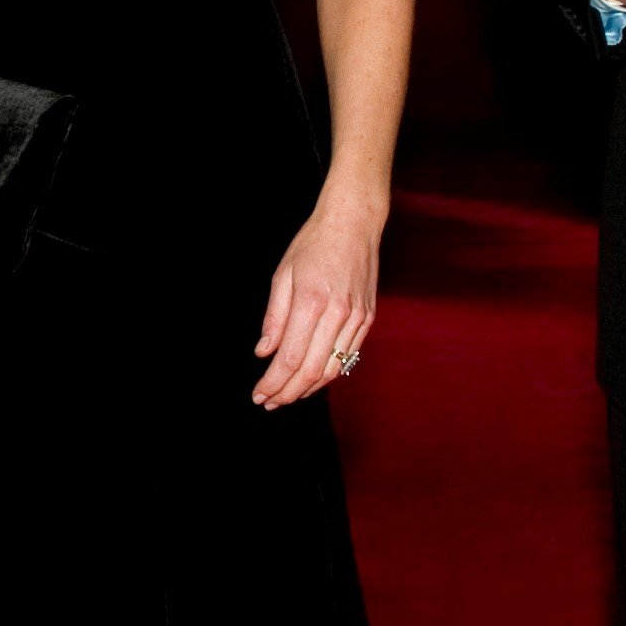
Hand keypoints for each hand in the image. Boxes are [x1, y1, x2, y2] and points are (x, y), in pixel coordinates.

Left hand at [253, 188, 380, 409]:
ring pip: (332, 369)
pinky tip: (311, 379)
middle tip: (269, 403)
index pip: (289, 358)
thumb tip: (264, 353)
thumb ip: (274, 317)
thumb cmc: (314, 244)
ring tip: (287, 396)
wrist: (354, 223)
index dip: (273, 382)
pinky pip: (348, 356)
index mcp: (311, 302)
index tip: (258, 394)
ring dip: (307, 389)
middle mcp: (337, 315)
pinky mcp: (367, 319)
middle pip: (311, 371)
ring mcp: (356, 319)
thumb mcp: (282, 274)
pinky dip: (328, 373)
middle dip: (287, 393)